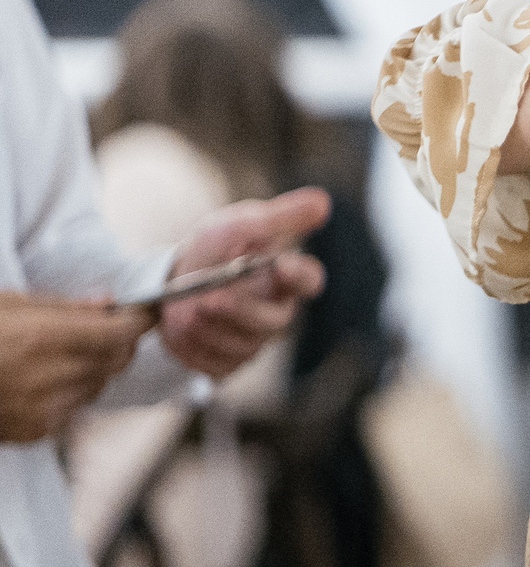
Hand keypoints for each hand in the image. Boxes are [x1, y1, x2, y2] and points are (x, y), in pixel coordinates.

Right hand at [0, 293, 149, 441]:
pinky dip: (70, 393)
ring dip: (95, 369)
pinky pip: (73, 409)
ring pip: (98, 386)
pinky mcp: (33, 431)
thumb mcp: (11, 304)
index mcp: (44, 338)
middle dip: (118, 344)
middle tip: (107, 329)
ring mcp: (42, 409)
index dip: (138, 321)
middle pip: (115, 361)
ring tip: (63, 354)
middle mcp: (49, 377)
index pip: (118, 333)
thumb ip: (65, 307)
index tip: (146, 312)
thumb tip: (109, 303)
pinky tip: (43, 380)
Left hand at [160, 187, 329, 379]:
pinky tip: (181, 327)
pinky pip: (216, 364)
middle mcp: (276, 312)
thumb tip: (322, 202)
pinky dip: (193, 347)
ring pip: (243, 346)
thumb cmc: (215, 248)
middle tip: (207, 297)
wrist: (170, 279)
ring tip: (185, 307)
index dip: (298, 275)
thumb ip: (279, 217)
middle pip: (273, 322)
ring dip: (209, 327)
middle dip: (238, 310)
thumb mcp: (240, 224)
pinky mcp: (227, 362)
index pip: (308, 280)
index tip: (281, 265)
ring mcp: (253, 340)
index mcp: (285, 277)